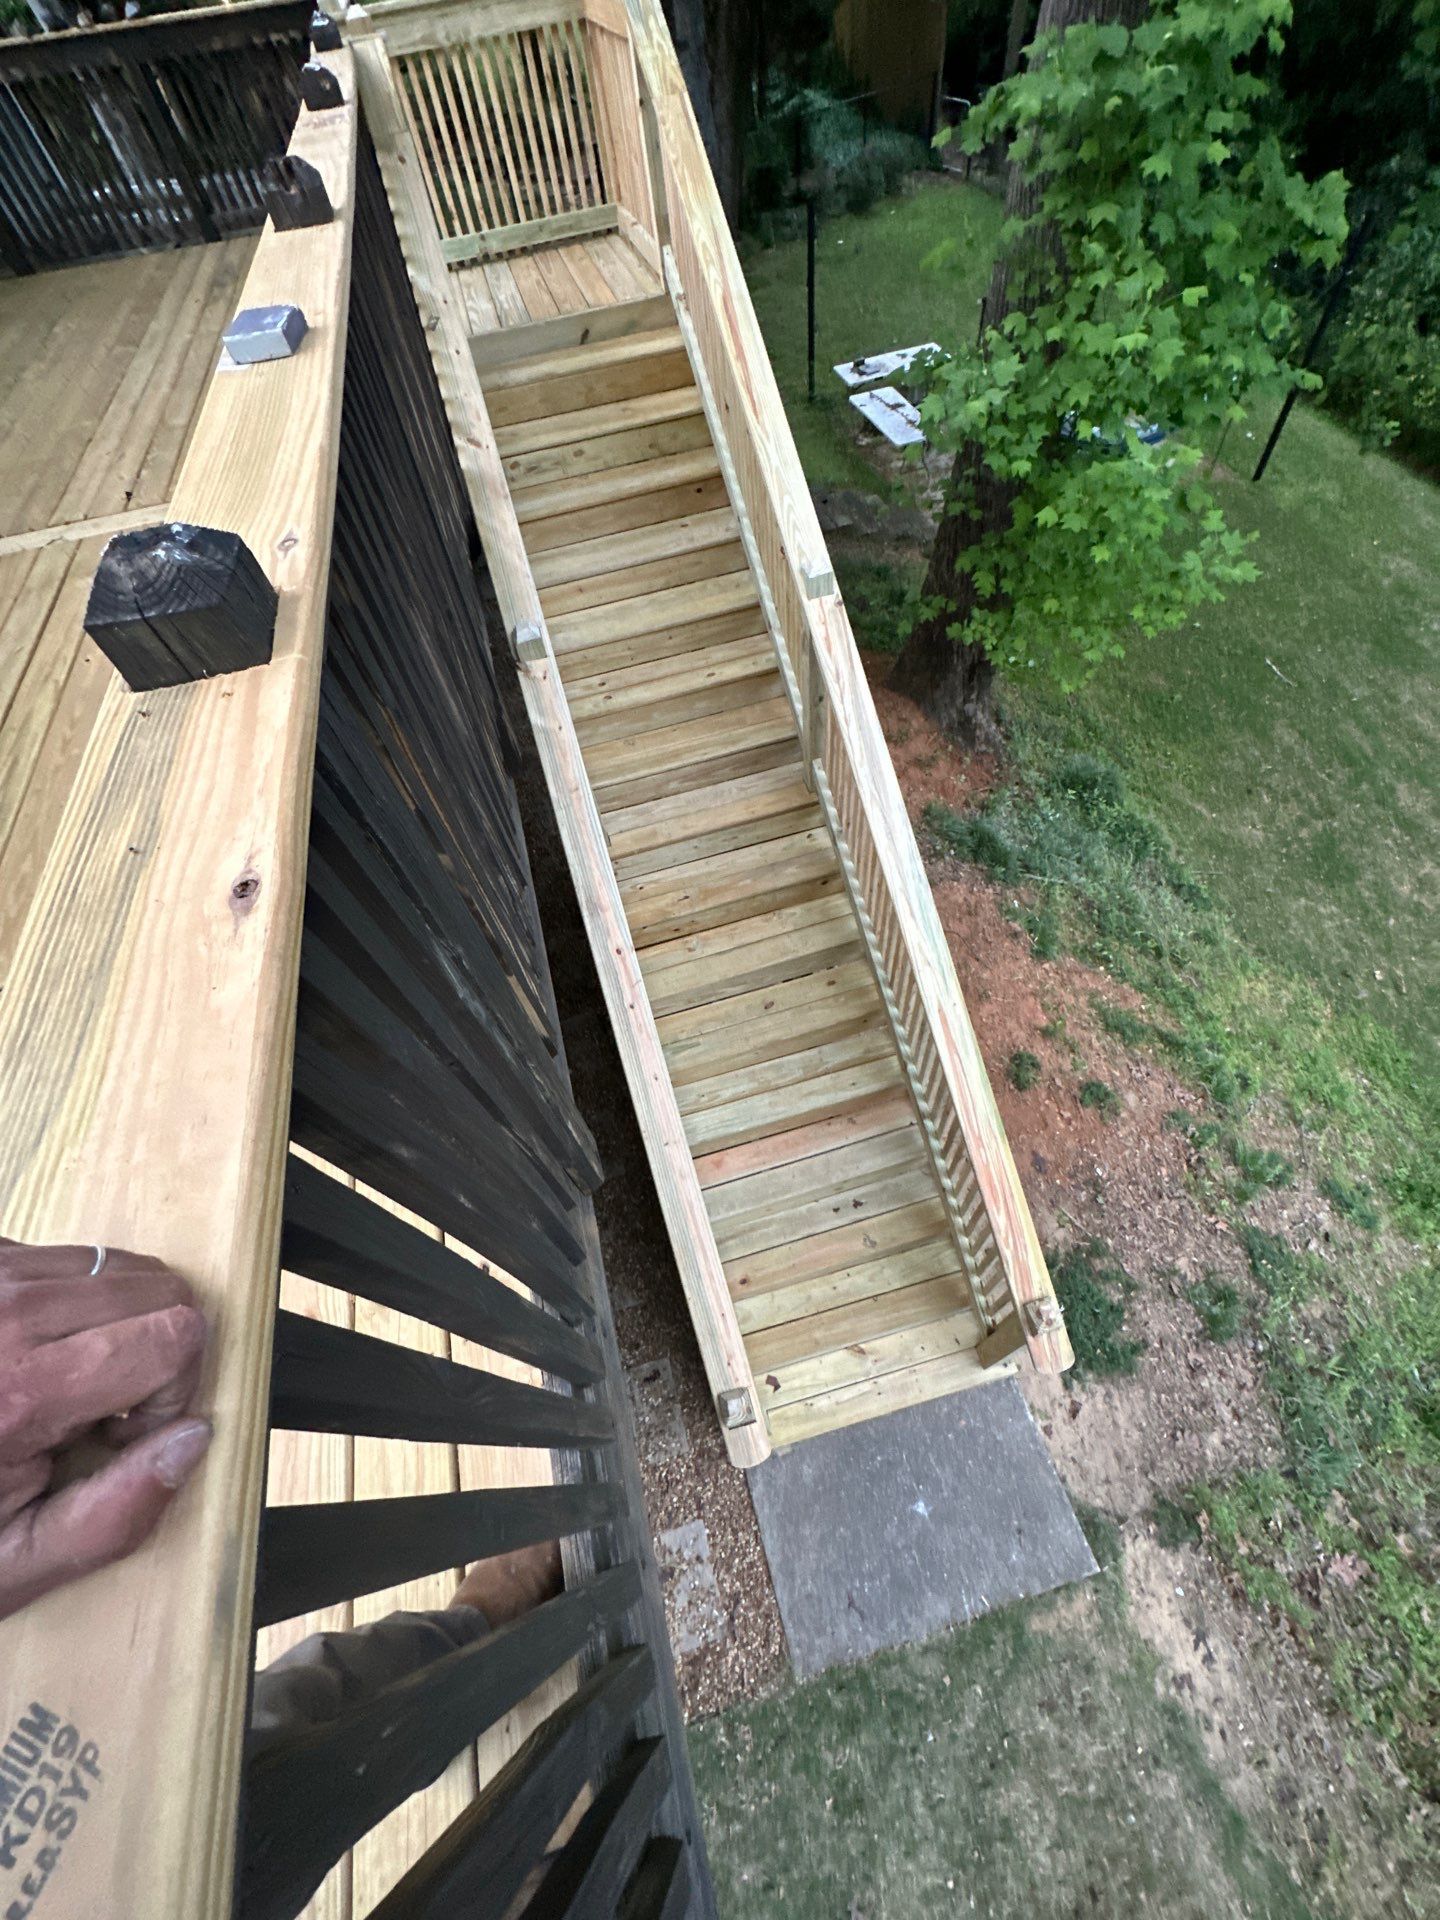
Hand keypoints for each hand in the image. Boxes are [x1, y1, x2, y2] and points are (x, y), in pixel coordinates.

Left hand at [0, 1240, 210, 1620]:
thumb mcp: (14, 1561)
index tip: (122, 1435)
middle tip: (96, 1410)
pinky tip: (24, 1355)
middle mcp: (4, 1313)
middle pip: (158, 1286)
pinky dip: (66, 1302)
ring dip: (111, 1322)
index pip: (176, 1333)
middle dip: (153, 1350)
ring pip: (116, 1264)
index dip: (172, 1392)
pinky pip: (62, 1258)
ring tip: (57, 1380)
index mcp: (22, 1391)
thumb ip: (114, 1515)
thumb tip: (194, 1437)